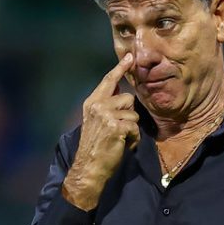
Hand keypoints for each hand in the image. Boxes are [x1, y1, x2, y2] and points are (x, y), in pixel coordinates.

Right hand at [62, 53, 139, 210]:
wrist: (89, 167)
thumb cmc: (95, 147)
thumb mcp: (96, 121)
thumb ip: (106, 105)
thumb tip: (120, 91)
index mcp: (92, 103)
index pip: (108, 81)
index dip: (120, 68)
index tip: (129, 56)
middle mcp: (97, 106)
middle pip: (128, 98)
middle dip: (129, 114)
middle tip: (117, 130)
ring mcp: (106, 116)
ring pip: (133, 114)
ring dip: (131, 128)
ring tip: (118, 138)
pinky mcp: (116, 127)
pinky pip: (135, 127)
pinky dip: (132, 139)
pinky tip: (121, 145)